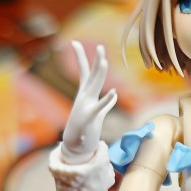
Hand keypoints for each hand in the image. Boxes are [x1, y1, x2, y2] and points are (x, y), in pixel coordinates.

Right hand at [61, 42, 117, 163]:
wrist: (76, 147)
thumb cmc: (86, 130)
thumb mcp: (98, 115)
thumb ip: (106, 104)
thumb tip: (115, 95)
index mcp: (86, 95)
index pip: (84, 73)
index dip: (81, 57)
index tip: (75, 42)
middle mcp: (85, 98)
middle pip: (92, 76)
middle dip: (97, 61)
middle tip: (101, 47)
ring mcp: (86, 107)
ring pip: (94, 87)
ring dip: (99, 74)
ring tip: (104, 61)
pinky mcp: (90, 118)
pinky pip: (99, 108)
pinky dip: (106, 101)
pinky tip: (114, 93)